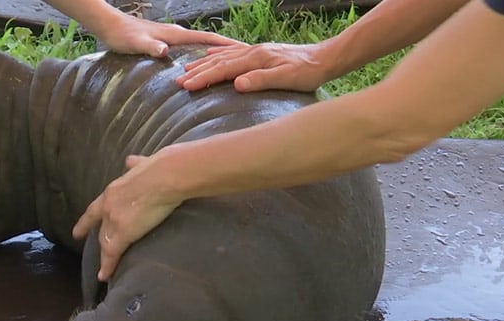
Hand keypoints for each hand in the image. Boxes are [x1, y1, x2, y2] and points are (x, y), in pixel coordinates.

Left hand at [72, 153, 182, 280]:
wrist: (165, 176)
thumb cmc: (159, 168)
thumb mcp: (141, 164)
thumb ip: (135, 165)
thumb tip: (131, 161)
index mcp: (112, 191)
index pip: (94, 210)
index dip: (86, 222)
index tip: (77, 233)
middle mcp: (108, 207)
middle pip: (100, 229)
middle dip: (96, 240)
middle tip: (92, 254)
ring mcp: (114, 221)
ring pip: (105, 243)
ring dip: (103, 257)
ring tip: (102, 269)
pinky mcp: (123, 233)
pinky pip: (112, 254)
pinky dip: (107, 266)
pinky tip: (104, 276)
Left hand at [96, 14, 241, 57]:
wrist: (109, 26)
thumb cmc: (122, 36)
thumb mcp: (136, 44)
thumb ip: (151, 47)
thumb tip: (164, 51)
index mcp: (177, 35)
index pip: (210, 40)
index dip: (229, 47)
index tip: (249, 52)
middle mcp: (179, 34)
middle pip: (212, 43)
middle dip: (232, 51)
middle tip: (253, 61)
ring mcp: (175, 37)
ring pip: (204, 46)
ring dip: (220, 54)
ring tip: (237, 65)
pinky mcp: (169, 42)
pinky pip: (194, 50)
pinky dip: (206, 55)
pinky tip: (207, 64)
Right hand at [177, 42, 331, 92]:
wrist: (324, 59)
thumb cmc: (307, 73)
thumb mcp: (286, 79)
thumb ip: (261, 80)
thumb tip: (236, 84)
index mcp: (255, 59)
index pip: (223, 69)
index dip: (203, 78)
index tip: (186, 86)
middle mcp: (252, 51)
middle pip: (219, 61)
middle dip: (197, 71)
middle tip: (178, 81)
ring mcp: (255, 50)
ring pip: (223, 55)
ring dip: (204, 62)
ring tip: (187, 68)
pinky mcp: (260, 52)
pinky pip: (232, 51)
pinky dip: (218, 53)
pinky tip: (211, 53)